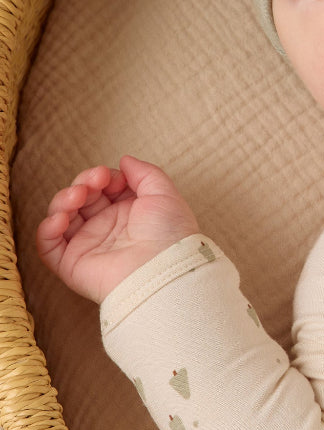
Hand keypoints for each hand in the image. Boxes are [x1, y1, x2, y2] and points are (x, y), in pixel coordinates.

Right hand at [37, 156, 200, 303]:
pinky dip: (47, 230)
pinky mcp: (73, 265)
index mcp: (129, 212)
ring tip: (78, 196)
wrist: (165, 269)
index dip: (103, 176)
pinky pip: (48, 246)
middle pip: (81, 197)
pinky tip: (60, 218)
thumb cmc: (170, 234)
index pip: (103, 187)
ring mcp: (89, 246)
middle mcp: (107, 228)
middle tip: (95, 182)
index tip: (112, 175)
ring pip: (62, 216)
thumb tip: (125, 160)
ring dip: (63, 200)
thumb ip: (145, 173)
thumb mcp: (164, 194)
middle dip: (83, 183)